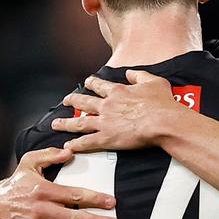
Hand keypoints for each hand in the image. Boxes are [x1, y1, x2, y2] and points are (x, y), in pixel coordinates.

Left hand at [52, 70, 183, 151]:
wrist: (163, 122)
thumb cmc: (162, 103)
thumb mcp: (154, 82)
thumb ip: (139, 75)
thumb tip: (130, 72)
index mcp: (118, 91)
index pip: (99, 85)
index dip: (91, 83)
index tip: (86, 82)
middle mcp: (107, 105)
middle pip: (84, 102)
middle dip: (73, 101)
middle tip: (66, 101)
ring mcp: (105, 122)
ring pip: (80, 122)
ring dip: (66, 123)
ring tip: (56, 124)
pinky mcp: (107, 138)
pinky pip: (87, 142)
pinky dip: (76, 144)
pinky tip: (68, 146)